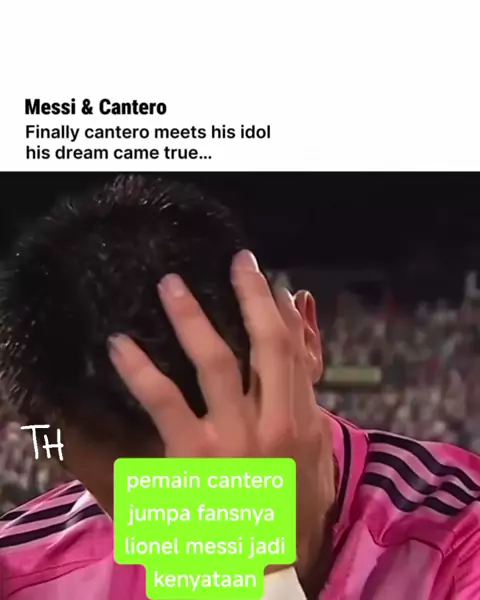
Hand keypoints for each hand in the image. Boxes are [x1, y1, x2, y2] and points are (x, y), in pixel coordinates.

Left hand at [109, 250, 334, 579]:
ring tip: (171, 285)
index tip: (264, 280)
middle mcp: (272, 421)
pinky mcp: (194, 455)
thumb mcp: (314, 451)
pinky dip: (142, 370)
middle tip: (239, 261)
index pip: (294, 351)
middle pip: (265, 345)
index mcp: (301, 419)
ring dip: (193, 318)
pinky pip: (165, 401)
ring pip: (216, 363)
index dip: (280, 311)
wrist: (265, 563)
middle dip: (252, 296)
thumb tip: (299, 345)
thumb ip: (306, 396)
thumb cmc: (289, 506)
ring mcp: (232, 436)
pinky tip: (120, 345)